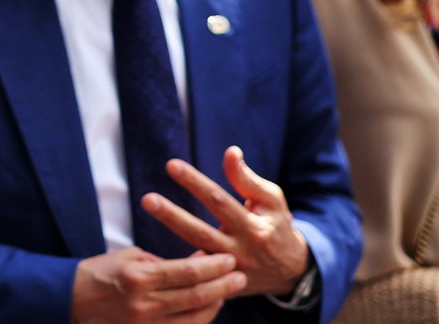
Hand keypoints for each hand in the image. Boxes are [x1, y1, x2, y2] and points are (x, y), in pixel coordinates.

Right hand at [70, 246, 246, 322]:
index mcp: (139, 277)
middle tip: (240, 275)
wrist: (71, 300)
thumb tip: (199, 259)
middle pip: (196, 296)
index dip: (213, 266)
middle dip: (223, 285)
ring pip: (194, 317)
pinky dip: (200, 317)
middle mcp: (145, 303)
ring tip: (228, 290)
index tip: (229, 258)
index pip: (188, 272)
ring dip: (216, 302)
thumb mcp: (131, 257)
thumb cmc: (101, 272)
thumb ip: (165, 261)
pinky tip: (209, 306)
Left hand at [142, 145, 310, 296]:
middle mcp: (239, 251)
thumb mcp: (271, 201)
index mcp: (254, 228)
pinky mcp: (220, 286)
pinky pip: (193, 276)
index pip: (219, 201)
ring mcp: (228, 272)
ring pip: (193, 252)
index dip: (195, 182)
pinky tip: (149, 254)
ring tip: (148, 211)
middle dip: (172, 215)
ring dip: (169, 234)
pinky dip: (173, 265)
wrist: (290, 273)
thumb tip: (230, 152)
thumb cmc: (276, 227)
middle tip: (147, 199)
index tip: (171, 165)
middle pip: (200, 232)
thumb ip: (247, 179)